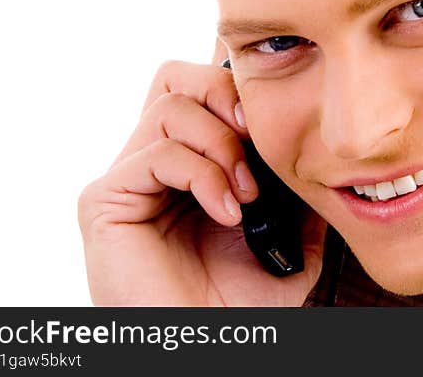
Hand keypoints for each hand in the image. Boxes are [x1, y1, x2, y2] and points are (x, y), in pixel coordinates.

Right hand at [77, 46, 325, 305]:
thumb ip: (299, 192)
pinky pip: (158, 153)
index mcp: (192, 163)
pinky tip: (228, 212)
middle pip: (176, 78)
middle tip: (255, 135)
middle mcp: (156, 162)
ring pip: (171, 106)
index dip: (237, 89)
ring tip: (247, 194)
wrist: (202, 345)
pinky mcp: (105, 200)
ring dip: (222, 144)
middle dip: (223, 93)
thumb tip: (317, 153)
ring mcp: (129, 178)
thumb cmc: (237, 303)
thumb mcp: (290, 240)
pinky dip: (203, 175)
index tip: (276, 117)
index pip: (201, 90)